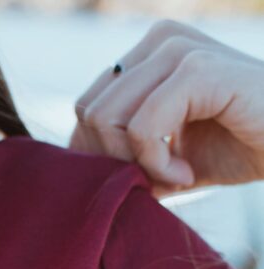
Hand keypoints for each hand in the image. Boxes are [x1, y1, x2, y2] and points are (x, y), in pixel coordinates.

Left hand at [68, 19, 263, 196]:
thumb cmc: (241, 146)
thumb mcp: (168, 155)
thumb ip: (124, 154)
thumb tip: (73, 168)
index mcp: (148, 53)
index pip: (85, 106)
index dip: (102, 155)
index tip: (145, 175)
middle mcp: (159, 40)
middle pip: (88, 113)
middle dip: (115, 161)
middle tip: (158, 180)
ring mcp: (178, 48)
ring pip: (107, 119)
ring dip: (137, 164)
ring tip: (176, 176)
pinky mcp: (197, 69)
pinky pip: (141, 128)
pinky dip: (158, 164)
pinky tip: (187, 174)